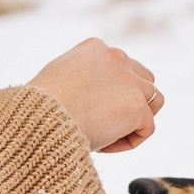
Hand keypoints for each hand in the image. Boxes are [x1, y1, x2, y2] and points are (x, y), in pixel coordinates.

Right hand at [27, 38, 162, 152]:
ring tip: (111, 135)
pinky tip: (103, 146)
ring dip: (136, 120)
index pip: (120, 66)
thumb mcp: (57, 78)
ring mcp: (129, 81)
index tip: (91, 110)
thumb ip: (78, 79)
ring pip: (153, 101)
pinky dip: (129, 141)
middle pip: (143, 79)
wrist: (40, 118)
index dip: (112, 91)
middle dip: (132, 102)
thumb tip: (87, 97)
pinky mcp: (137, 106)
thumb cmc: (39, 106)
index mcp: (94, 47)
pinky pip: (146, 128)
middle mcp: (115, 57)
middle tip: (111, 124)